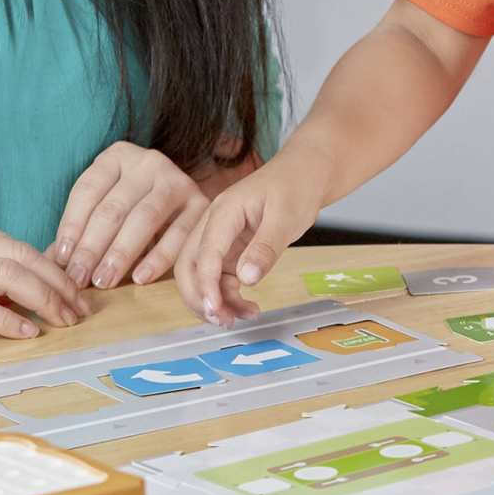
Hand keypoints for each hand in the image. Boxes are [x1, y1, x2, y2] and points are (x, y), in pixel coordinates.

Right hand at [0, 205, 79, 338]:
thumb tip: (14, 285)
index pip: (16, 243)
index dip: (51, 268)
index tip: (70, 291)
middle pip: (23, 257)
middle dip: (59, 285)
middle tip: (79, 311)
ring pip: (9, 277)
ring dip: (45, 302)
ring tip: (63, 322)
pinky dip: (9, 320)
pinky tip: (26, 333)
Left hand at [51, 142, 206, 292]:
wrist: (184, 201)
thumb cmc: (132, 209)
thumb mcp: (105, 209)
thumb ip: (80, 233)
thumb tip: (50, 263)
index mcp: (117, 156)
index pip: (87, 190)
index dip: (72, 226)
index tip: (62, 259)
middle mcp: (148, 162)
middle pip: (113, 207)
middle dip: (92, 247)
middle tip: (79, 279)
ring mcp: (177, 180)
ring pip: (143, 219)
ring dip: (120, 254)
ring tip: (103, 281)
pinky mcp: (201, 204)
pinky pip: (178, 234)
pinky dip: (158, 258)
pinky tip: (140, 278)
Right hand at [174, 148, 329, 324]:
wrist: (305, 173)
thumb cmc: (296, 186)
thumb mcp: (286, 217)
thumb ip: (266, 247)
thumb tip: (247, 278)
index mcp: (223, 211)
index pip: (205, 252)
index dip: (207, 285)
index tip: (216, 311)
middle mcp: (213, 224)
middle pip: (188, 265)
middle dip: (199, 297)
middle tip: (222, 321)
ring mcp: (220, 238)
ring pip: (201, 275)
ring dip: (214, 301)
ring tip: (241, 318)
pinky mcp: (229, 249)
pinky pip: (219, 277)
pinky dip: (227, 296)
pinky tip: (246, 308)